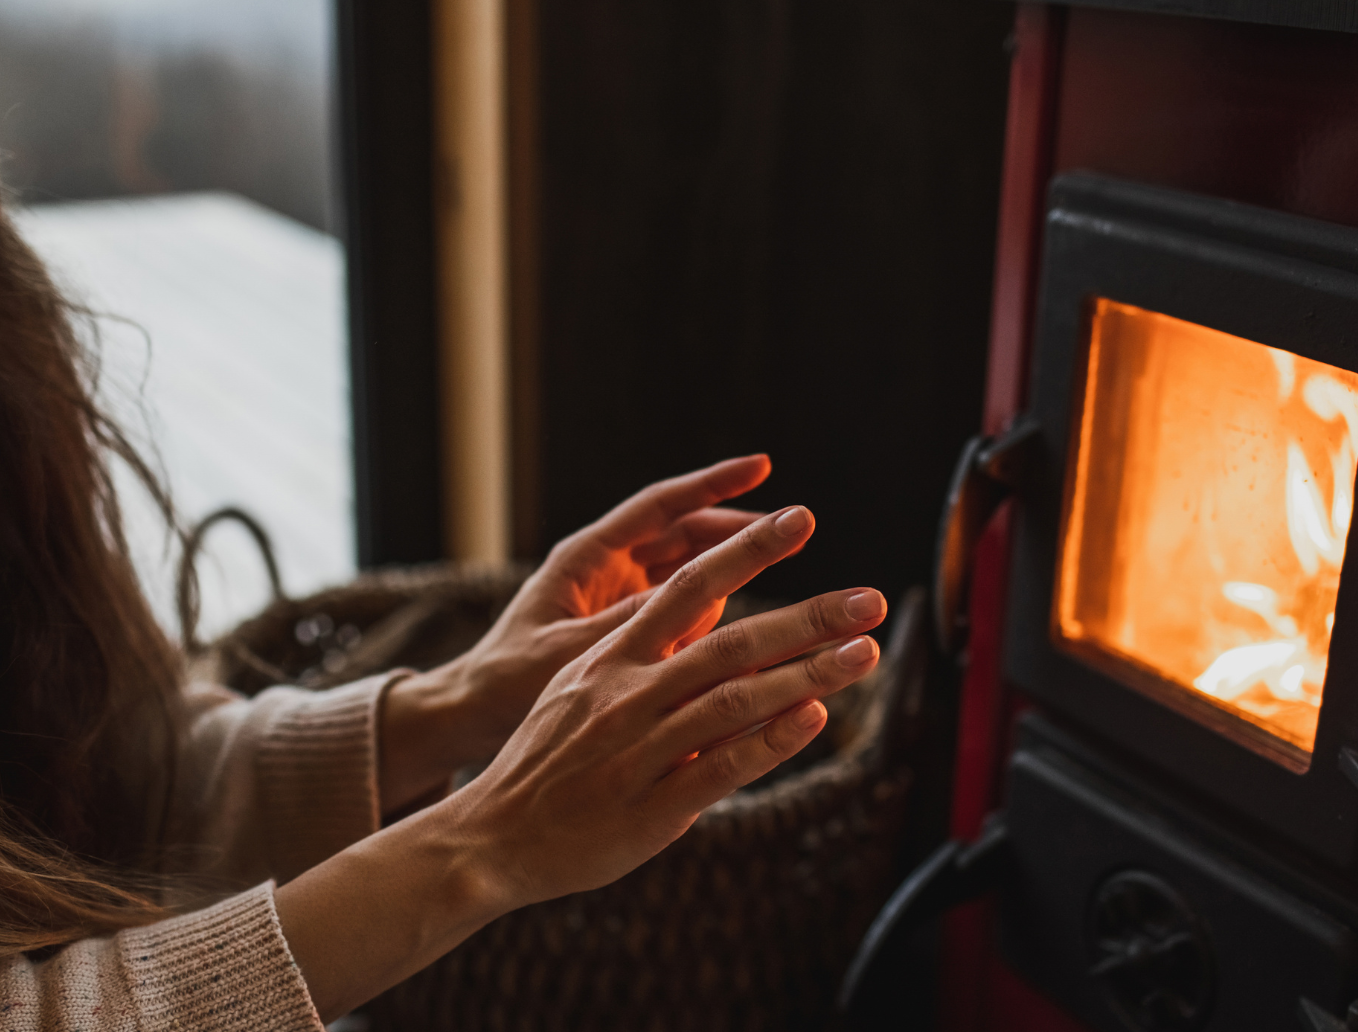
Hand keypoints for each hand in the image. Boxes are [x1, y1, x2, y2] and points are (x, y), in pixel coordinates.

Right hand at [278, 504, 886, 1019]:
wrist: (489, 837)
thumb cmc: (544, 765)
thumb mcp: (579, 693)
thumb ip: (639, 658)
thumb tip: (700, 624)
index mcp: (610, 661)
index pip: (688, 587)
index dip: (746, 550)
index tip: (796, 520)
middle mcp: (628, 695)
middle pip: (731, 641)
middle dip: (806, 616)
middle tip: (868, 598)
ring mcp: (642, 749)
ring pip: (735, 699)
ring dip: (807, 674)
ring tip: (863, 653)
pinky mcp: (653, 805)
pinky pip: (722, 766)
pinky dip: (769, 741)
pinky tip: (814, 718)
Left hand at [378, 455, 772, 807]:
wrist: (473, 718)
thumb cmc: (506, 681)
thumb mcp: (569, 653)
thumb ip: (632, 623)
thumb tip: (705, 598)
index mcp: (584, 558)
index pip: (659, 506)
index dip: (711, 484)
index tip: (763, 467)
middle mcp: (604, 569)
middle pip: (684, 533)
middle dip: (737, 529)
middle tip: (794, 530)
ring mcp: (616, 599)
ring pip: (688, 573)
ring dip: (731, 573)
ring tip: (779, 582)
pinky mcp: (626, 635)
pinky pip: (680, 615)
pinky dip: (712, 616)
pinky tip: (746, 635)